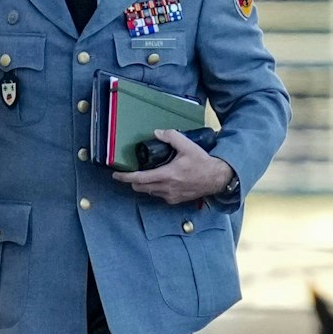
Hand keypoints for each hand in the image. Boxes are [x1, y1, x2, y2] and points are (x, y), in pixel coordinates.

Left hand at [113, 130, 234, 204]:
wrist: (217, 179)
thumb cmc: (202, 163)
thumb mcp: (187, 145)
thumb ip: (171, 137)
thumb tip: (157, 133)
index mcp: (167, 175)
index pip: (140, 179)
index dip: (125, 177)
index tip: (116, 175)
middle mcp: (166, 188)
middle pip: (140, 188)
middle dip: (132, 182)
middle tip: (129, 174)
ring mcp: (170, 196)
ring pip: (149, 192)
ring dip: (144, 185)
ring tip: (145, 176)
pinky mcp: (175, 200)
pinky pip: (159, 196)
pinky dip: (155, 189)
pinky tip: (160, 182)